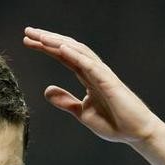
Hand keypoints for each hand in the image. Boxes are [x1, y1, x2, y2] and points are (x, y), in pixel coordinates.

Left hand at [23, 27, 160, 143]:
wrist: (136, 134)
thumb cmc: (114, 123)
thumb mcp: (82, 112)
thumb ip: (65, 101)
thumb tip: (46, 90)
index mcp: (87, 77)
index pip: (63, 57)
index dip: (46, 48)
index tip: (28, 41)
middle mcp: (93, 71)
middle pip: (68, 49)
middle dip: (48, 39)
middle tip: (28, 31)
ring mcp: (102, 75)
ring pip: (78, 52)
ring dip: (59, 43)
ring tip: (41, 36)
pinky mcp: (109, 82)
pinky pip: (90, 65)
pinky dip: (75, 55)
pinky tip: (61, 49)